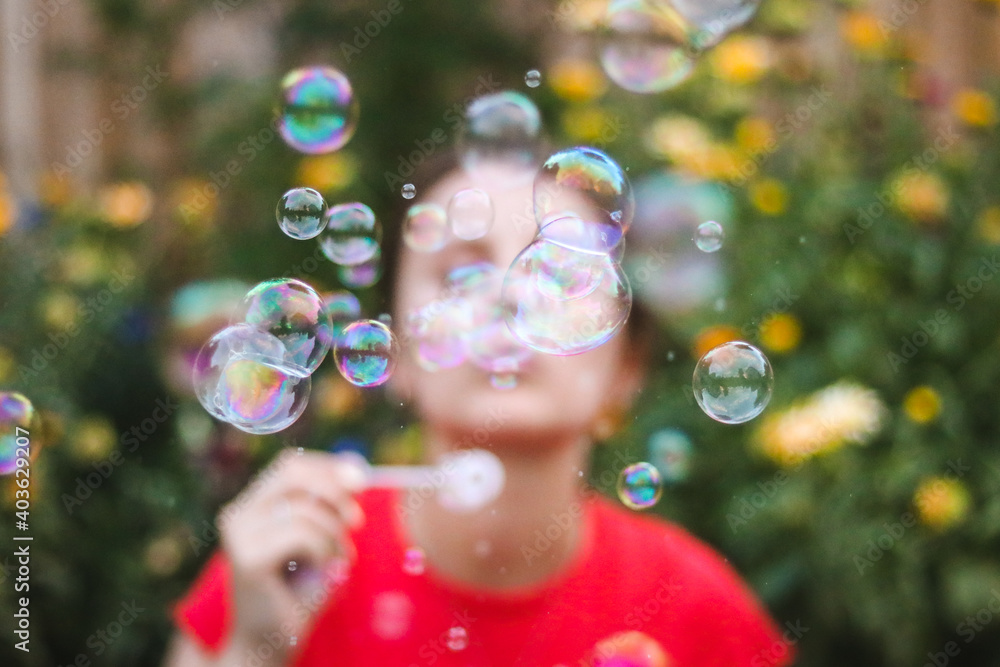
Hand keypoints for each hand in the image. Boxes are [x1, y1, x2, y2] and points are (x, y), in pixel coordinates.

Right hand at [219, 449, 366, 650]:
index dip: (328, 468)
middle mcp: (238, 514)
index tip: (361, 481)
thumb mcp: (321, 538)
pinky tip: (324, 571)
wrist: (274, 641)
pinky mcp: (248, 558)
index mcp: (251, 505)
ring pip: (304, 509)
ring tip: (339, 560)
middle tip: (356, 521)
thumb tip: (356, 469)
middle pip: (292, 475)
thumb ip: (331, 505)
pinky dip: (325, 551)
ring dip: (335, 534)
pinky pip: (303, 535)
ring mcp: (238, 535)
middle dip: (334, 491)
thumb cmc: (301, 590)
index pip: (291, 465)